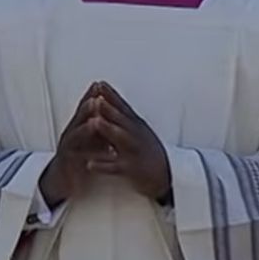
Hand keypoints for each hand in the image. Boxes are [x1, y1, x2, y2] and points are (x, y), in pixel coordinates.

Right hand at [38, 84, 107, 206]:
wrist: (62, 178)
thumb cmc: (80, 154)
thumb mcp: (89, 135)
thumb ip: (97, 121)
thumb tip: (111, 104)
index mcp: (78, 126)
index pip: (85, 108)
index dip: (92, 96)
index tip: (101, 84)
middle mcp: (71, 135)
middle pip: (78, 119)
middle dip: (87, 108)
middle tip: (97, 98)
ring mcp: (67, 149)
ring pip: (75, 137)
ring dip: (84, 130)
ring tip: (94, 122)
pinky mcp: (68, 164)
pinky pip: (77, 160)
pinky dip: (87, 157)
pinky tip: (94, 154)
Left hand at [84, 83, 172, 201]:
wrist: (168, 175)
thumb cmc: (150, 152)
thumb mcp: (140, 131)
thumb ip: (125, 119)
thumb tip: (110, 102)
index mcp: (136, 126)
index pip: (123, 107)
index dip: (111, 95)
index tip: (99, 84)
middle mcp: (136, 135)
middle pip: (121, 119)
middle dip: (109, 107)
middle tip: (97, 96)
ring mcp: (134, 151)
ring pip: (120, 139)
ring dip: (108, 129)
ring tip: (95, 122)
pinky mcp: (131, 169)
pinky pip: (116, 167)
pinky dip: (103, 166)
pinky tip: (90, 164)